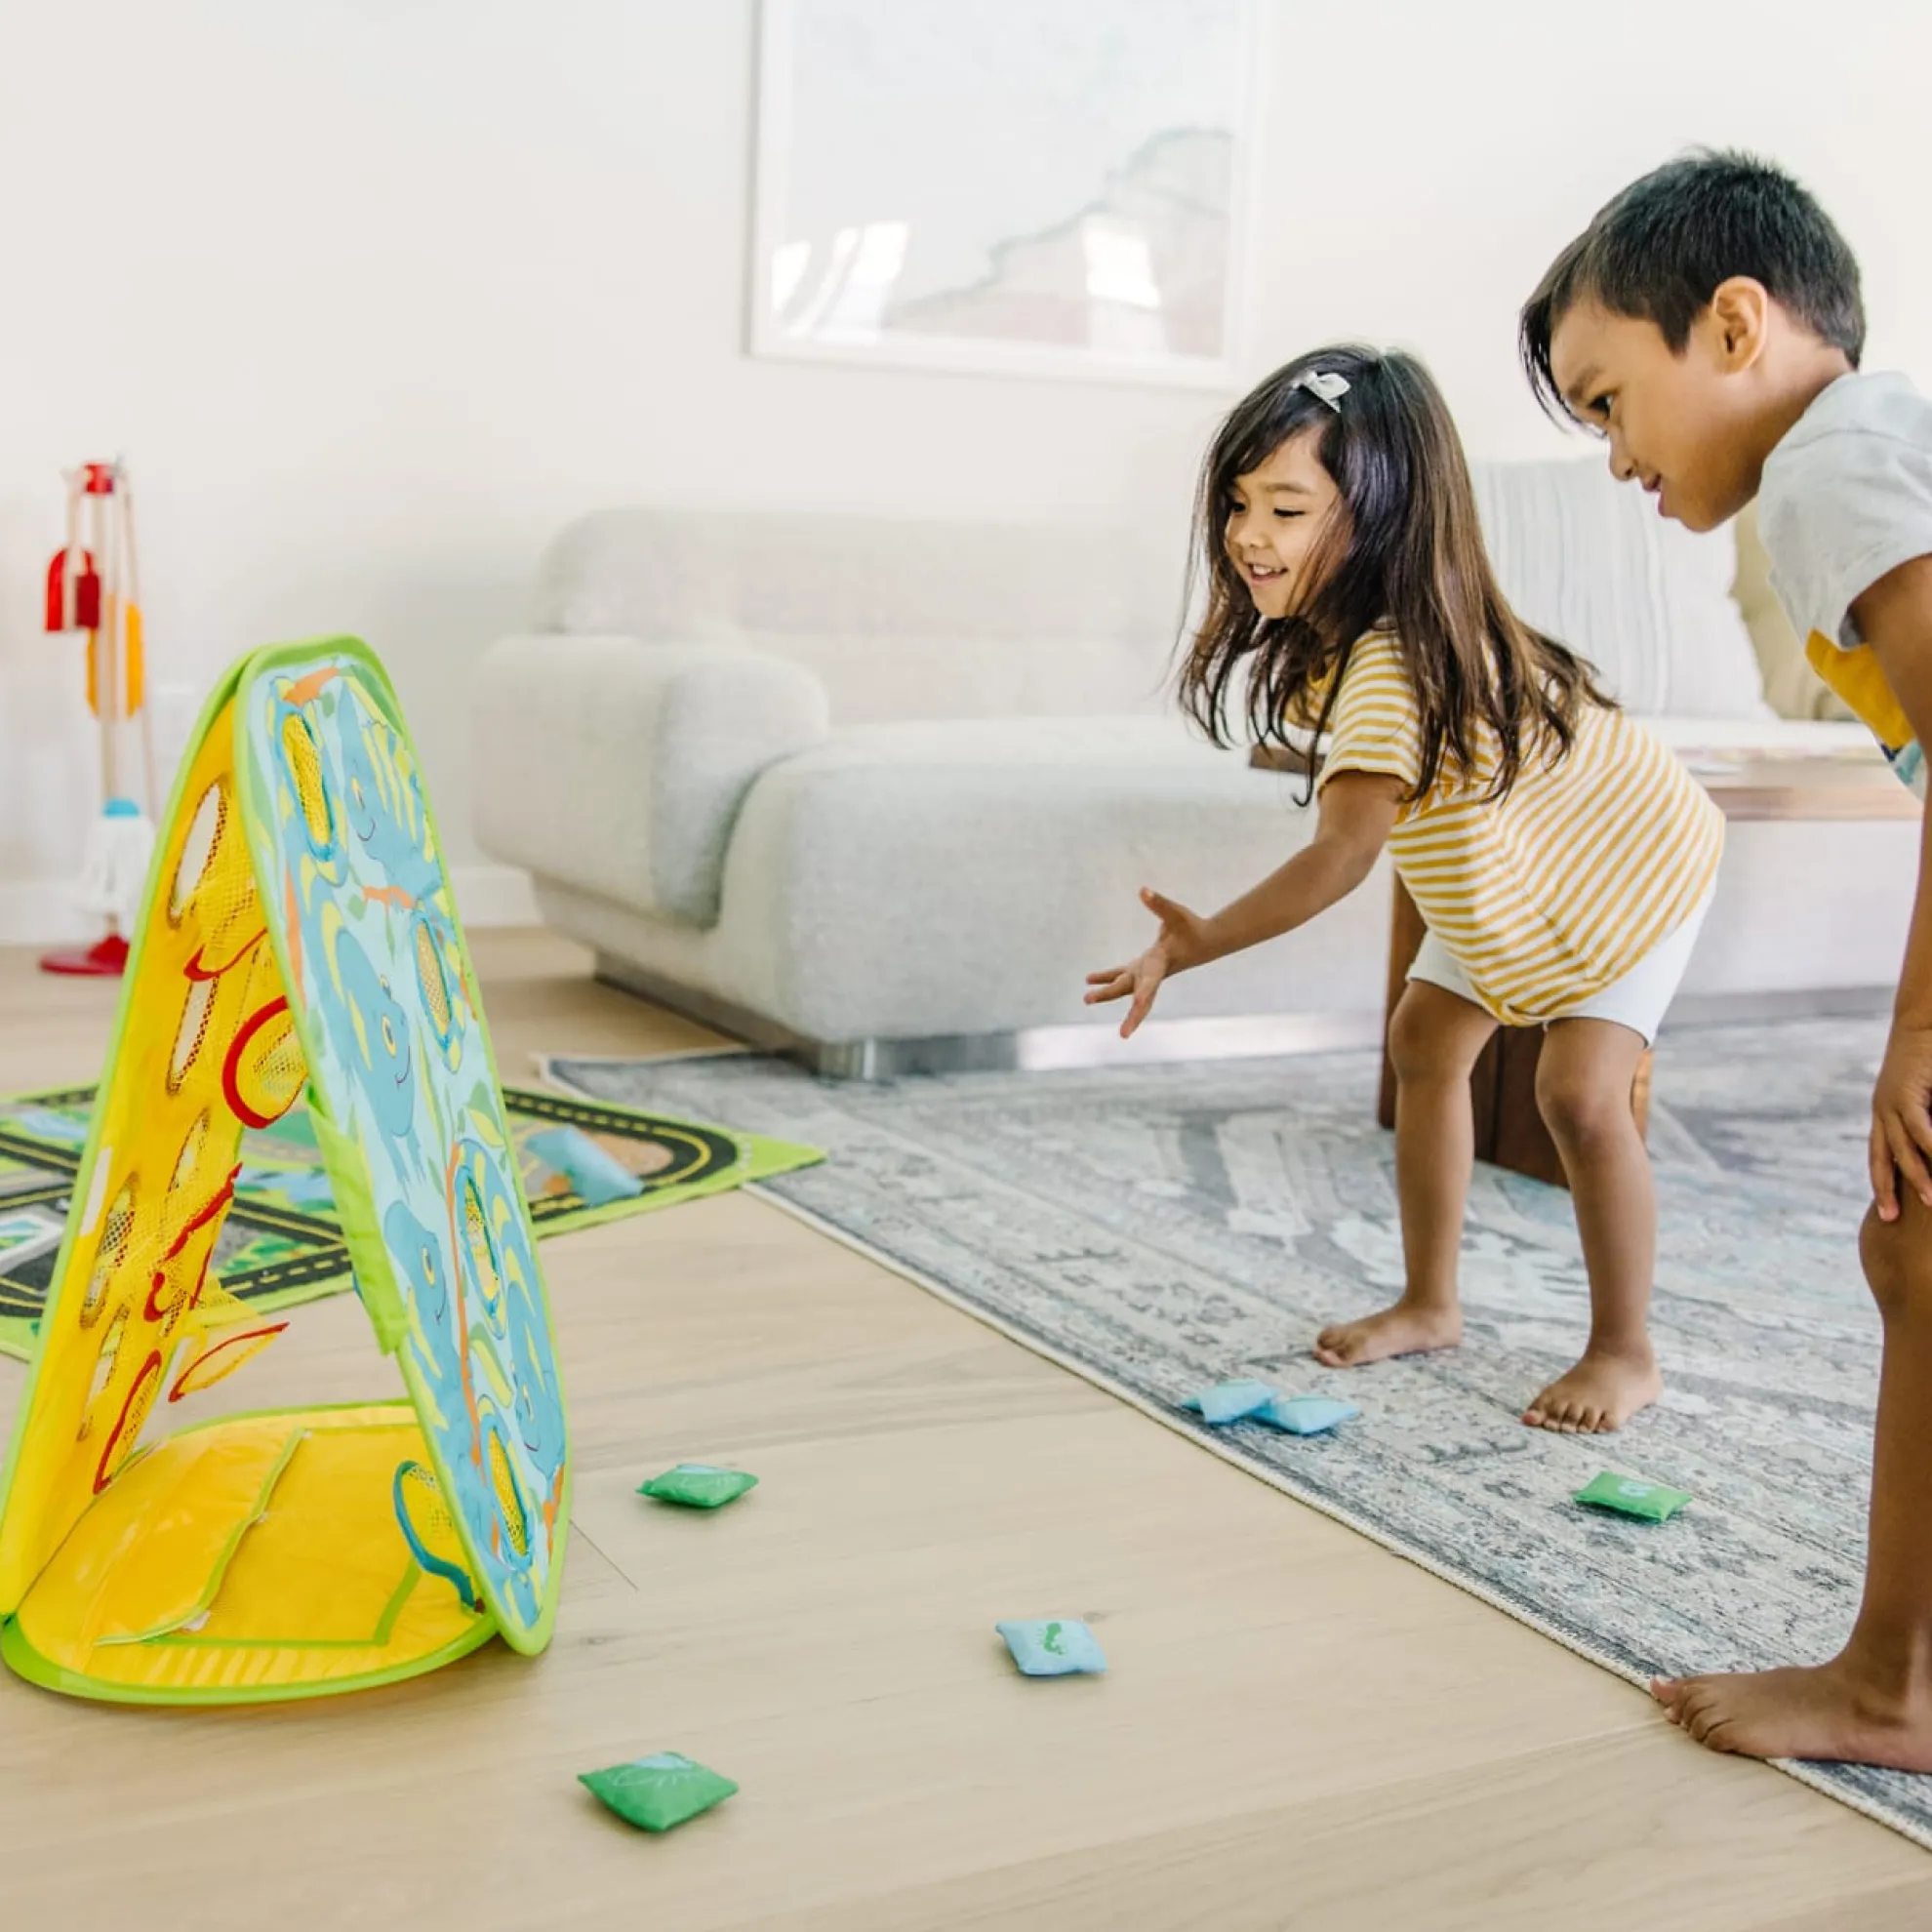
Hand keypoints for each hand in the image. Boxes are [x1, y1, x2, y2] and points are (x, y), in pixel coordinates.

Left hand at [1084, 888, 1212, 1038]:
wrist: (1206, 941)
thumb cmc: (1191, 927)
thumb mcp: (1176, 913)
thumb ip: (1159, 903)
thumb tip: (1142, 890)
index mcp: (1162, 962)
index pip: (1151, 980)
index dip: (1144, 991)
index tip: (1137, 1003)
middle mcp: (1153, 972)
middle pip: (1134, 991)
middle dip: (1115, 999)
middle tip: (1099, 1010)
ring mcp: (1148, 972)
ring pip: (1125, 988)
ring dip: (1106, 993)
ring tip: (1086, 999)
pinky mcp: (1144, 968)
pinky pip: (1122, 976)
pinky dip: (1107, 978)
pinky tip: (1089, 980)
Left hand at [1871, 1020, 1931, 1218]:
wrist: (1921, 1025)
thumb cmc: (1928, 1062)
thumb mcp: (1926, 1099)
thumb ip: (1928, 1123)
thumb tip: (1929, 1148)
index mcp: (1885, 1115)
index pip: (1881, 1156)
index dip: (1883, 1183)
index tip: (1887, 1211)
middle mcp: (1882, 1112)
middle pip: (1882, 1159)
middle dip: (1885, 1190)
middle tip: (1890, 1219)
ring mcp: (1891, 1104)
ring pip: (1902, 1149)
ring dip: (1917, 1176)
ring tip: (1930, 1200)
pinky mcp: (1906, 1093)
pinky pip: (1919, 1128)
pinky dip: (1930, 1148)